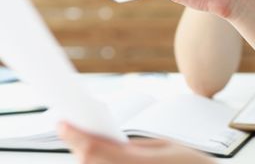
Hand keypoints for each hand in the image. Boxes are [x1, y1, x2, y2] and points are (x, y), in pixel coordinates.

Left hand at [59, 123, 214, 163]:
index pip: (92, 149)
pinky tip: (107, 159)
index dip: (74, 134)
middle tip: (75, 130)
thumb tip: (108, 140)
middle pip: (87, 163)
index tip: (63, 122)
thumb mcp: (164, 146)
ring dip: (90, 159)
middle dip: (80, 146)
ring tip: (91, 145)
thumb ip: (132, 145)